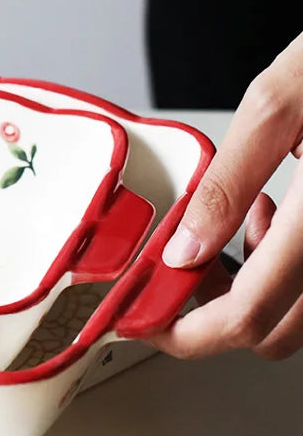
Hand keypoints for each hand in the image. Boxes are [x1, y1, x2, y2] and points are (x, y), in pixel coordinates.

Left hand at [150, 34, 302, 358]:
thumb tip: (184, 249)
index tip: (148, 318)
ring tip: (236, 223)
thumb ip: (227, 183)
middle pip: (273, 332)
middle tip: (182, 267)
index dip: (186, 332)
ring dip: (252, 289)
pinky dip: (285, 267)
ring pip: (299, 313)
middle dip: (215, 310)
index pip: (248, 318)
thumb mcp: (279, 104)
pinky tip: (275, 214)